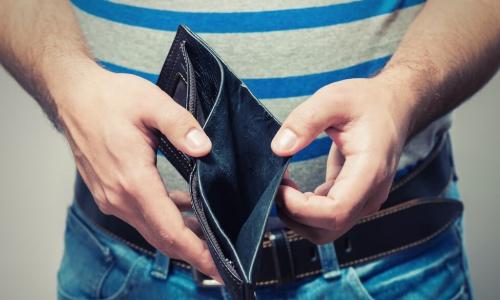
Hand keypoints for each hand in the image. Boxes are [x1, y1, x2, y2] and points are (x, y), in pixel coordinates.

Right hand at [50, 61, 220, 280]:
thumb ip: (181, 126)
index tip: (216, 266)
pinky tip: (183, 209)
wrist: (73, 96)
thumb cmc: (109, 99)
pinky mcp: (109, 192)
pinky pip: (141, 215)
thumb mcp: (152, 103)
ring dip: (179, 236)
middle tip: (219, 263)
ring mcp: (111, 197)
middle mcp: (119, 196)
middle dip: (192, 253)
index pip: (169, 229)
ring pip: (151, 229)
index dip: (196, 251)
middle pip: (161, 238)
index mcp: (133, 179)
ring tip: (207, 237)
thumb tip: (204, 148)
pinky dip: (164, 219)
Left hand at [271, 77, 414, 243]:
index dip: (301, 208)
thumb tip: (279, 149)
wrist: (392, 106)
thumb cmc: (367, 102)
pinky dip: (304, 210)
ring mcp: (363, 200)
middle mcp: (370, 193)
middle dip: (294, 215)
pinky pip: (326, 218)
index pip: (335, 212)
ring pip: (325, 230)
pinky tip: (293, 187)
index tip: (281, 186)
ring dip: (297, 216)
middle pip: (327, 230)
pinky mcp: (354, 200)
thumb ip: (305, 121)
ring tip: (285, 185)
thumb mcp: (333, 99)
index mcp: (370, 171)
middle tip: (278, 185)